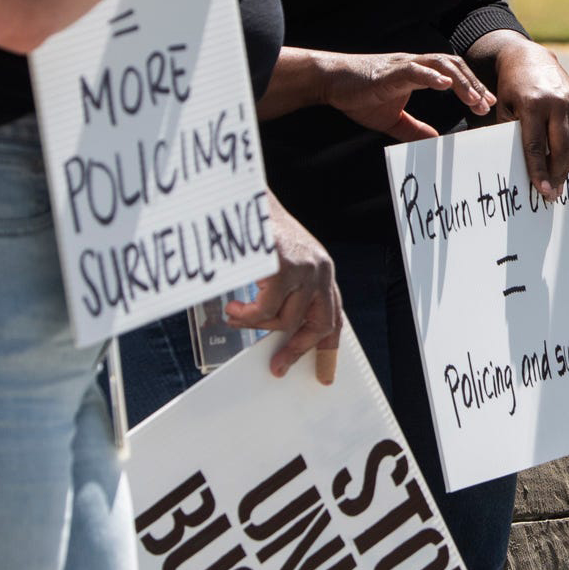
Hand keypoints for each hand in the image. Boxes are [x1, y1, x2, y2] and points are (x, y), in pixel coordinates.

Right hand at [224, 196, 340, 383]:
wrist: (241, 198)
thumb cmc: (256, 227)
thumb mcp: (281, 259)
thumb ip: (287, 289)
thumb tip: (276, 325)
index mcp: (321, 267)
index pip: (334, 313)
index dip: (329, 344)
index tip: (325, 370)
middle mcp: (320, 269)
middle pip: (320, 324)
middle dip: (298, 349)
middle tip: (278, 366)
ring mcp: (305, 270)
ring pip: (286, 321)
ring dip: (256, 326)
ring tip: (237, 317)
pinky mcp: (284, 270)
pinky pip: (266, 311)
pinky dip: (246, 317)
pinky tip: (234, 309)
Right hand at [322, 51, 495, 141]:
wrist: (330, 81)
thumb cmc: (358, 96)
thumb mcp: (392, 120)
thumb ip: (414, 129)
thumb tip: (435, 142)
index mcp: (417, 74)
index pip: (452, 75)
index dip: (471, 87)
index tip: (485, 105)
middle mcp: (415, 64)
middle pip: (454, 66)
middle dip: (473, 85)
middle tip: (486, 105)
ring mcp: (403, 65)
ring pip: (441, 65)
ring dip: (460, 82)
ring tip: (473, 98)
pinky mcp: (389, 71)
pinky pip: (414, 70)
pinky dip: (432, 76)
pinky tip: (445, 84)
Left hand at [479, 33, 568, 200]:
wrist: (531, 57)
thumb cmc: (512, 88)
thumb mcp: (505, 108)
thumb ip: (513, 135)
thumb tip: (523, 171)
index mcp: (533, 103)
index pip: (536, 145)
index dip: (540, 171)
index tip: (543, 192)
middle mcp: (556, 102)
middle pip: (561, 148)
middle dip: (557, 174)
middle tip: (552, 195)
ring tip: (562, 186)